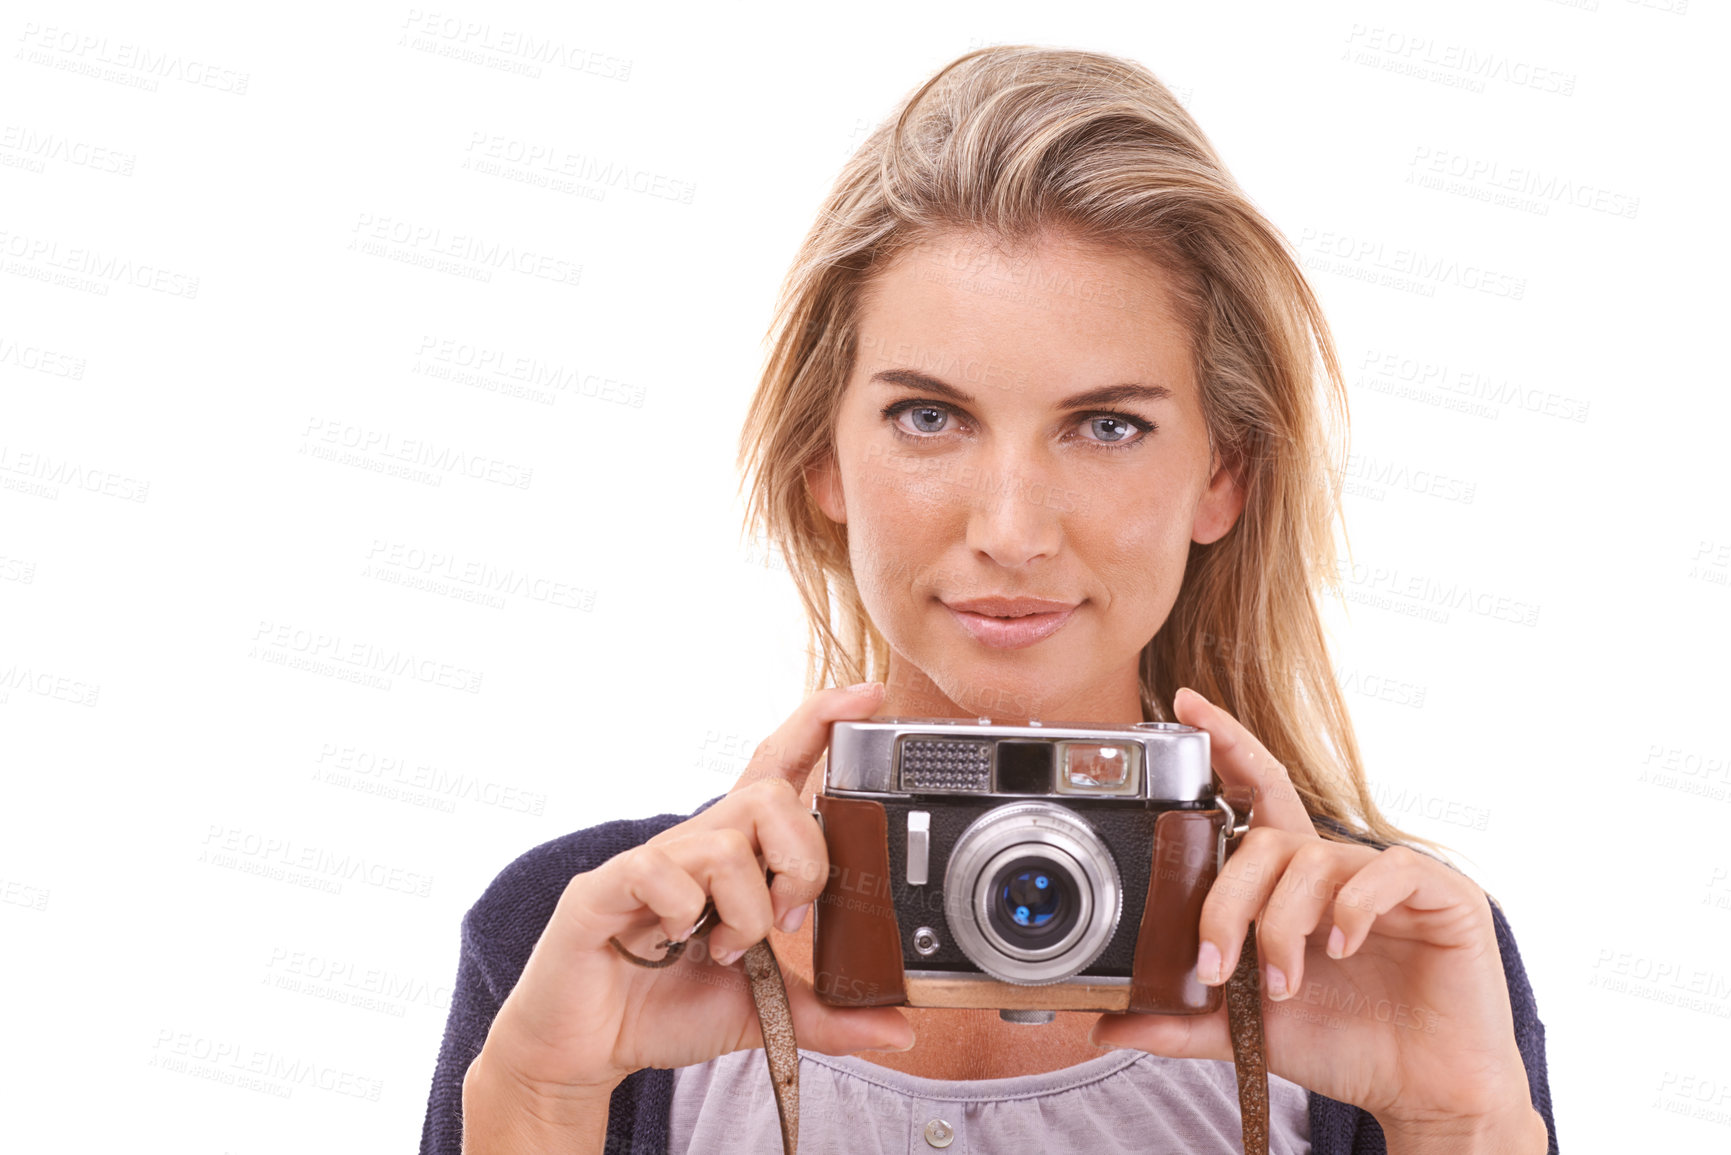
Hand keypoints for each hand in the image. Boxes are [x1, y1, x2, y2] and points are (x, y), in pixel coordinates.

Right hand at [473, 683, 913, 1117]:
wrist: (587, 1048)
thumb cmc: (665, 1007)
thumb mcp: (764, 1011)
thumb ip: (828, 1013)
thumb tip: (899, 1028)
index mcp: (736, 856)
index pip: (778, 766)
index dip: (819, 723)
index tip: (868, 695)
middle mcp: (696, 844)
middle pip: (770, 796)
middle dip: (802, 863)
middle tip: (790, 920)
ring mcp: (651, 861)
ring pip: (727, 844)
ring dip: (745, 912)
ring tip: (724, 950)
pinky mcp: (606, 888)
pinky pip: (660, 871)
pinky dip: (683, 913)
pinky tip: (675, 941)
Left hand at [1091, 688, 1543, 1146]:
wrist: (1423, 1091)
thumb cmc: (1345, 1044)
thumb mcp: (1248, 1031)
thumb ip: (1179, 1021)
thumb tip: (1104, 1026)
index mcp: (1292, 885)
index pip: (1255, 795)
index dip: (1224, 746)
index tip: (1183, 707)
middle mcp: (1336, 868)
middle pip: (1264, 842)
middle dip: (1227, 902)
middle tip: (1216, 965)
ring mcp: (1388, 877)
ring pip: (1313, 861)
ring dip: (1283, 926)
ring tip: (1281, 983)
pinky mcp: (1441, 893)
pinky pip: (1387, 871)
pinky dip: (1353, 907)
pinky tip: (1341, 947)